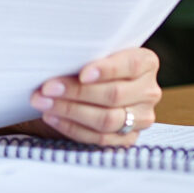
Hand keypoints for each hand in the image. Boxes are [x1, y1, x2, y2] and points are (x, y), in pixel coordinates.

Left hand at [28, 47, 160, 146]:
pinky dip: (72, 128)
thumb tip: (57, 58)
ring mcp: (142, 118)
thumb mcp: (95, 53)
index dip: (107, 70)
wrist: (97, 88)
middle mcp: (149, 91)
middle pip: (114, 95)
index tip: (82, 74)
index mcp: (147, 63)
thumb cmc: (92, 64)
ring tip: (44, 103)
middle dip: (77, 92)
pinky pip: (100, 138)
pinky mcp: (129, 138)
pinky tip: (52, 117)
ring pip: (107, 119)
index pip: (131, 65)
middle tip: (47, 88)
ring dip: (70, 111)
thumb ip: (86, 54)